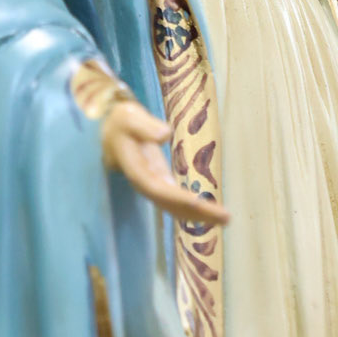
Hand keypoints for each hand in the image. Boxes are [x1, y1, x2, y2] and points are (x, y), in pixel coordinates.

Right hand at [101, 98, 230, 228]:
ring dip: (199, 214)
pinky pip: (176, 201)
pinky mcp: (160, 182)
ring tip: (225, 219)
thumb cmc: (121, 122)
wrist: (111, 131)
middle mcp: (145, 182)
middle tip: (226, 218)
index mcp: (136, 169)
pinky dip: (193, 209)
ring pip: (174, 206)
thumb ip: (145, 125)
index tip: (197, 203)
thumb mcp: (128, 117)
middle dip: (196, 212)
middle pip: (170, 203)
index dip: (175, 197)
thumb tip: (165, 134)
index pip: (156, 188)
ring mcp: (153, 185)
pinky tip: (211, 213)